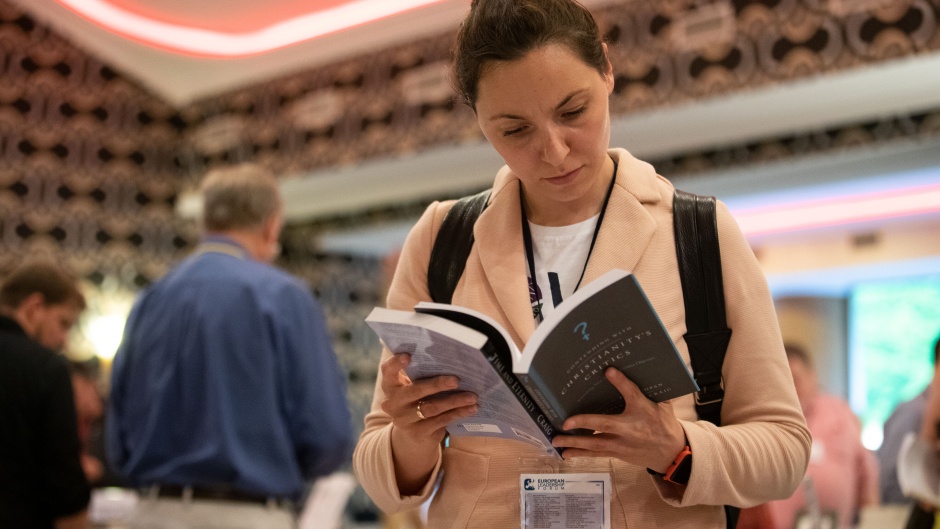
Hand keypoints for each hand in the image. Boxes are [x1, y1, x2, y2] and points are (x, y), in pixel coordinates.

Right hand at [379, 353, 477, 493]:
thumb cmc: (418, 401)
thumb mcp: (413, 387)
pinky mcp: (418, 433)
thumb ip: (420, 373)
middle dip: (437, 384)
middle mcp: (393, 403)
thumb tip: (447, 357)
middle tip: (456, 380)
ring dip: (455, 401)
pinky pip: (441, 421)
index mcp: (391, 387)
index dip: (396, 363)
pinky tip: (471, 408)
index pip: (388, 371)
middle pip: (415, 390)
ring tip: (472, 396)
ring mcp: (404, 420)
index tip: (408, 355)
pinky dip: (458, 413)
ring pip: (432, 408)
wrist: (414, 436)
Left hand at [550, 367, 686, 472]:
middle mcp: (630, 429)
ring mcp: (622, 444)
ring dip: (574, 442)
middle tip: (565, 423)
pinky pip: (597, 453)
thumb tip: (621, 370)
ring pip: (596, 444)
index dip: (621, 382)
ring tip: (556, 440)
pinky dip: (580, 453)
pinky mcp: (617, 454)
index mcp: (643, 410)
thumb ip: (644, 389)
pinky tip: (565, 453)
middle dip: (584, 423)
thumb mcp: (661, 403)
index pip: (632, 393)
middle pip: (605, 425)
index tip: (608, 370)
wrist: (672, 453)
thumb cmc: (664, 423)